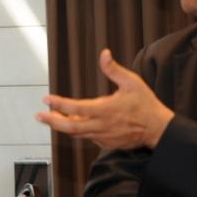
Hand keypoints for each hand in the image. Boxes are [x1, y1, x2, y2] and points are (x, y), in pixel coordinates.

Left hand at [35, 49, 174, 148]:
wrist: (157, 128)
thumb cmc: (145, 104)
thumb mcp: (131, 82)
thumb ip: (114, 69)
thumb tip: (104, 54)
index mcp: (105, 109)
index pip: (76, 108)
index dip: (59, 104)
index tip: (47, 98)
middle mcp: (101, 125)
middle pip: (70, 127)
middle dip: (52, 121)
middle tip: (39, 115)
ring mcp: (103, 136)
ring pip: (76, 133)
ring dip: (62, 126)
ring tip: (50, 118)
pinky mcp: (106, 143)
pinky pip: (86, 137)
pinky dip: (76, 131)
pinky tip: (71, 124)